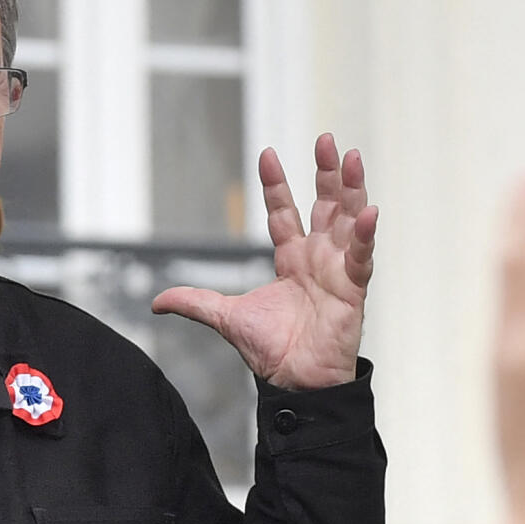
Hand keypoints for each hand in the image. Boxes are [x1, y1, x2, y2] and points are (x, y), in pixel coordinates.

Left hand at [152, 134, 378, 390]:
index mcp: (290, 260)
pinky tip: (368, 211)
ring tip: (351, 157)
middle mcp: (317, 259)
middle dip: (325, 173)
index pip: (284, 212)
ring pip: (348, 220)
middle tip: (325, 140)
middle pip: (325, 205)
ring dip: (352, 189)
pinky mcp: (353, 290)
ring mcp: (338, 271)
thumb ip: (195, 303)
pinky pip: (363, 257)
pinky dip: (365, 235)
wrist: (293, 383)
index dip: (276, 184)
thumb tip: (156, 302)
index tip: (267, 153)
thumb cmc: (270, 352)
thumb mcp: (225, 317)